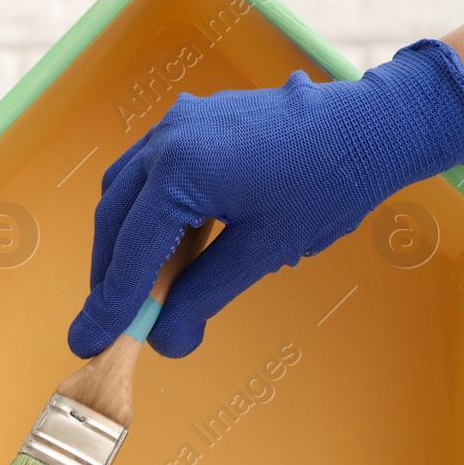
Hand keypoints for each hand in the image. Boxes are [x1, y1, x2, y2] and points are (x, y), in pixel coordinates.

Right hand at [67, 39, 463, 358]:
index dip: (111, 304)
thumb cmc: (328, 181)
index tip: (90, 341)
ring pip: (122, 194)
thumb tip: (168, 339)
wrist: (373, 125)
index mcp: (181, 168)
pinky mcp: (190, 123)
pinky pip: (144, 172)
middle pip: (113, 221)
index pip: (131, 251)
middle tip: (108, 325)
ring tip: (131, 291)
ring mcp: (176, 124)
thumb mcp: (263, 251)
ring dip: (120, 244)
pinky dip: (141, 213)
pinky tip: (156, 244)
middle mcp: (167, 138)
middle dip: (108, 277)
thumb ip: (204, 296)